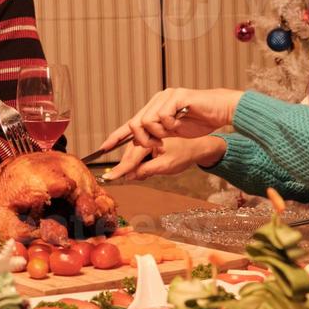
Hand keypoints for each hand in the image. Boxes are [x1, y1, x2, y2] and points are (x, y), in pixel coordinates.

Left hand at [99, 88, 241, 151]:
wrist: (221, 110)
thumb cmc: (201, 122)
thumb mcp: (175, 136)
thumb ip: (157, 139)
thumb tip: (138, 148)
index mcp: (155, 109)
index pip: (131, 123)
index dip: (117, 135)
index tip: (104, 147)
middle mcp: (157, 101)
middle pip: (135, 123)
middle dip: (142, 140)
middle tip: (156, 147)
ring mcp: (166, 96)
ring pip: (146, 120)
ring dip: (157, 134)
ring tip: (169, 135)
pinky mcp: (176, 96)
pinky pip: (162, 116)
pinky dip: (169, 125)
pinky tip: (179, 124)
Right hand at [104, 135, 225, 181]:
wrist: (199, 145)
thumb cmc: (185, 154)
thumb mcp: (166, 166)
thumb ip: (147, 170)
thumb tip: (130, 176)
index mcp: (152, 137)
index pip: (132, 156)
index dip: (120, 168)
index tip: (109, 177)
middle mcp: (148, 132)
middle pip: (129, 151)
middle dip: (123, 164)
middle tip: (112, 177)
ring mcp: (148, 133)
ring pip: (132, 149)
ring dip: (129, 161)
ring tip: (126, 174)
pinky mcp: (150, 137)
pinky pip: (138, 147)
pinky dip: (135, 157)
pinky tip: (135, 168)